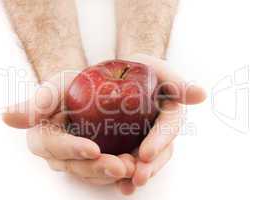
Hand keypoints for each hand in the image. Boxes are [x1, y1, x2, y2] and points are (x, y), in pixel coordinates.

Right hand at [2, 72, 134, 185]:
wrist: (90, 91)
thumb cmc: (70, 87)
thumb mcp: (57, 87)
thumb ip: (37, 102)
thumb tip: (6, 117)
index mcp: (44, 138)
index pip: (54, 147)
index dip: (72, 149)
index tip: (93, 148)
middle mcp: (60, 154)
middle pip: (76, 166)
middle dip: (99, 168)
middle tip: (122, 165)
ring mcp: (79, 161)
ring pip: (94, 174)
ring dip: (114, 174)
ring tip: (134, 167)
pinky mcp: (97, 162)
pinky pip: (107, 173)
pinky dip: (122, 175)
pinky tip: (137, 174)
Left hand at [116, 54, 206, 194]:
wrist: (118, 74)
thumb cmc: (139, 68)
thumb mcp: (154, 68)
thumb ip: (176, 82)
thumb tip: (202, 95)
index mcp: (169, 111)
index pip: (168, 126)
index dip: (159, 140)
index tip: (146, 152)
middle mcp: (159, 128)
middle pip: (161, 151)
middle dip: (150, 166)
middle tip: (138, 176)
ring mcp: (144, 138)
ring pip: (147, 162)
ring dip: (138, 174)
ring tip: (127, 185)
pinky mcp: (129, 144)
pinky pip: (130, 162)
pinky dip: (125, 176)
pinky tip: (119, 185)